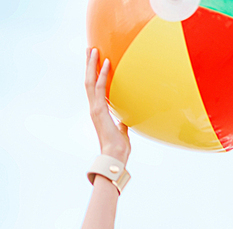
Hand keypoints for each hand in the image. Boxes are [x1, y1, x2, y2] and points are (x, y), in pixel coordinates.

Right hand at [85, 48, 130, 164]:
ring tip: (93, 49)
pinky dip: (102, 74)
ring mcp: (95, 108)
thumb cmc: (119, 148)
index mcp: (99, 112)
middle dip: (89, 65)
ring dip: (91, 64)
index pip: (95, 89)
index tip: (95, 63)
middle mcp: (94, 108)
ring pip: (90, 81)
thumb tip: (125, 120)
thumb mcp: (122, 132)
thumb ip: (122, 123)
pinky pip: (100, 88)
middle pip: (89, 81)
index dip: (94, 75)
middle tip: (90, 49)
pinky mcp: (99, 110)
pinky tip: (106, 62)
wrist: (116, 156)